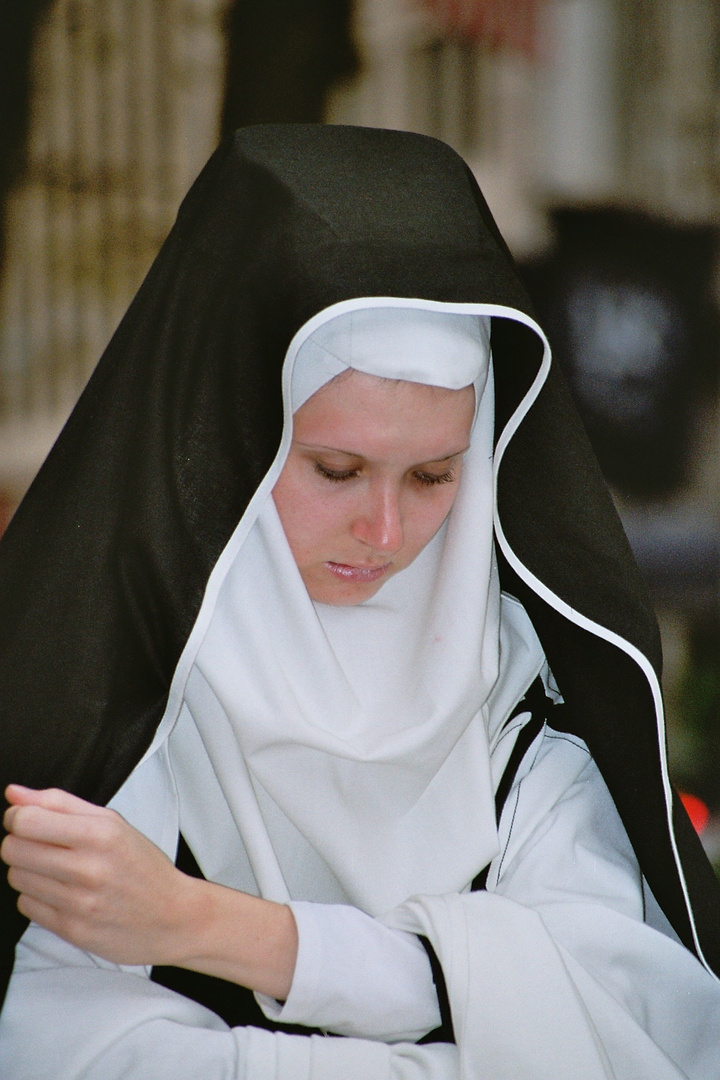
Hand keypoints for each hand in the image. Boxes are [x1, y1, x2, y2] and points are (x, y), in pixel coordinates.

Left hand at [2, 785, 297, 997]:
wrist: (174, 916)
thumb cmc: (142, 866)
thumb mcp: (112, 823)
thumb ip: (59, 804)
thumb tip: (13, 793)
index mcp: (100, 833)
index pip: (25, 820)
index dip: (17, 817)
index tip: (26, 819)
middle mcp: (89, 868)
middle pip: (13, 849)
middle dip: (20, 843)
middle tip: (44, 846)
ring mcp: (79, 902)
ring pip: (16, 877)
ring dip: (29, 871)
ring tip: (57, 870)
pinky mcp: (72, 930)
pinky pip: (27, 906)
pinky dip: (38, 897)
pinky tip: (62, 893)